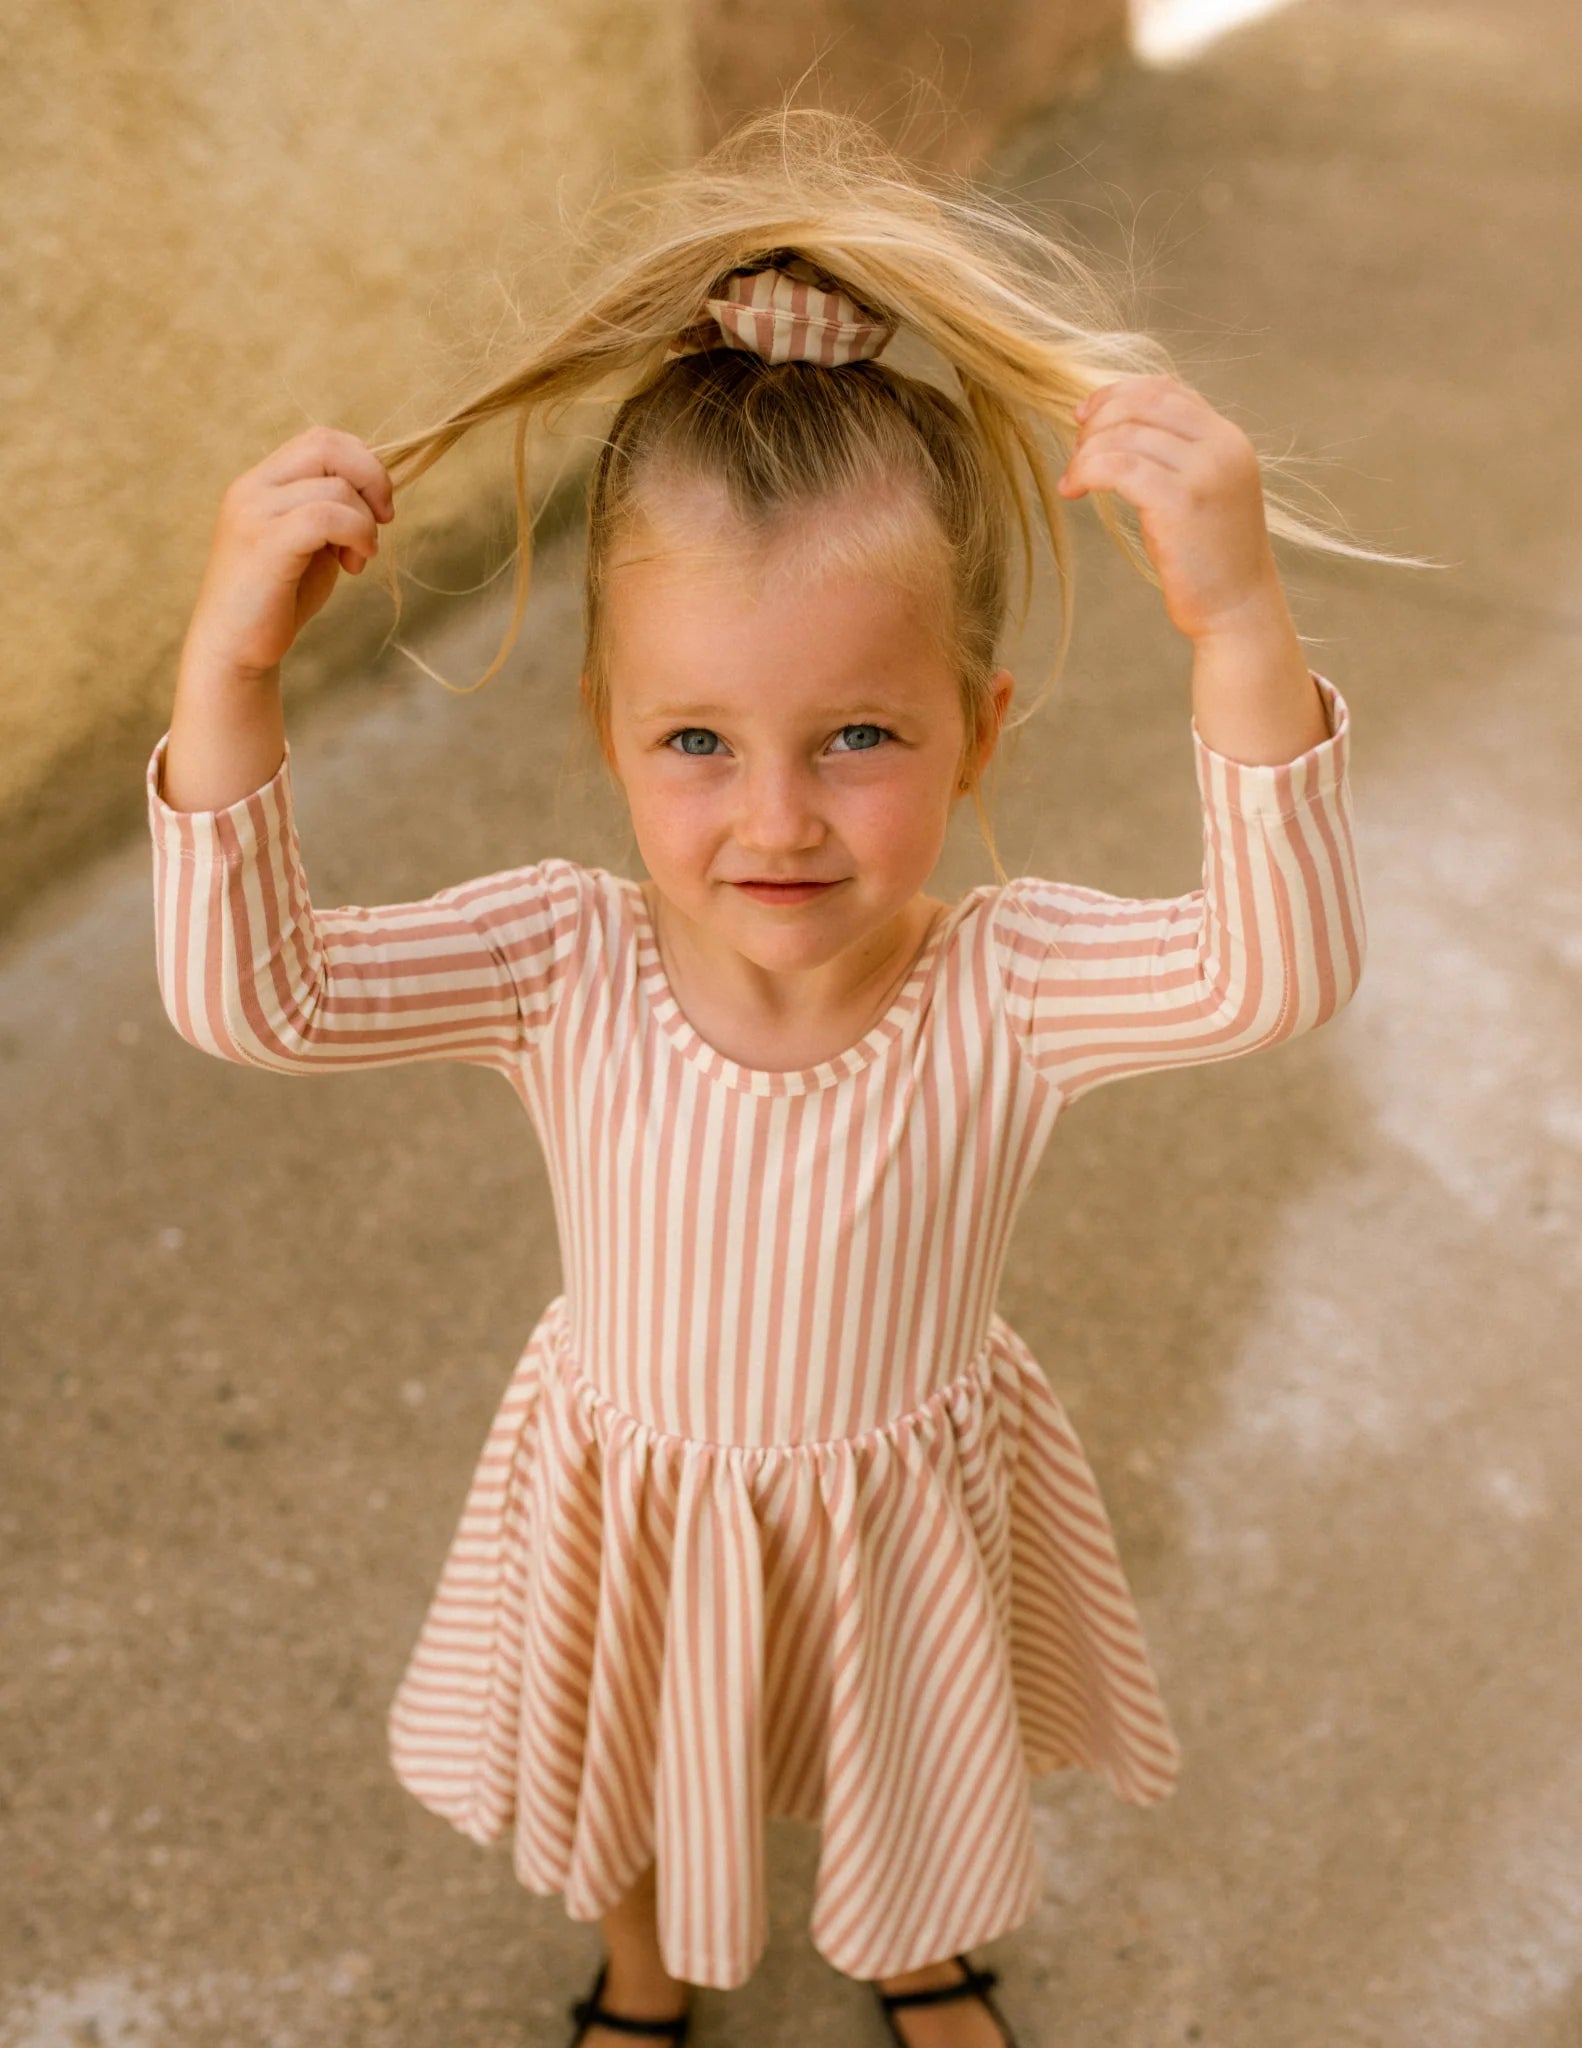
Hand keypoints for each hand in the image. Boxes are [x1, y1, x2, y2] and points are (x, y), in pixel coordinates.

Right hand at [183, 426, 395, 680]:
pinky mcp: (264, 544)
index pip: (321, 440)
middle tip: (383, 521)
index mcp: (262, 482)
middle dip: (373, 479)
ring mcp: (253, 513)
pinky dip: (355, 534)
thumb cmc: (277, 600)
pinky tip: (354, 563)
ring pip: (335, 488)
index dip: (363, 465)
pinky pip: (325, 516)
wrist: (235, 650)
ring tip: (357, 560)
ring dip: (365, 524)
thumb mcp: (311, 544)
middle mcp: (252, 488)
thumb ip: (332, 510)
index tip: (377, 509)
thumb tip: (377, 490)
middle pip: (327, 445)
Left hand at [1057, 374, 1285, 643]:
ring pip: (1126, 433)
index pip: (1167, 390)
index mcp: (1228, 439)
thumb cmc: (1205, 560)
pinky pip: (1118, 466)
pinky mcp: (1181, 502)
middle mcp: (1222, 446)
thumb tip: (1116, 426)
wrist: (1237, 611)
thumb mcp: (1194, 494)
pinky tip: (1072, 491)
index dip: (1118, 393)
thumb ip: (1171, 457)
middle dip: (1099, 420)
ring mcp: (1205, 472)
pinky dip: (1086, 471)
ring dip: (1086, 451)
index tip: (1085, 417)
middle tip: (1075, 453)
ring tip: (1073, 480)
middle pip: (1144, 403)